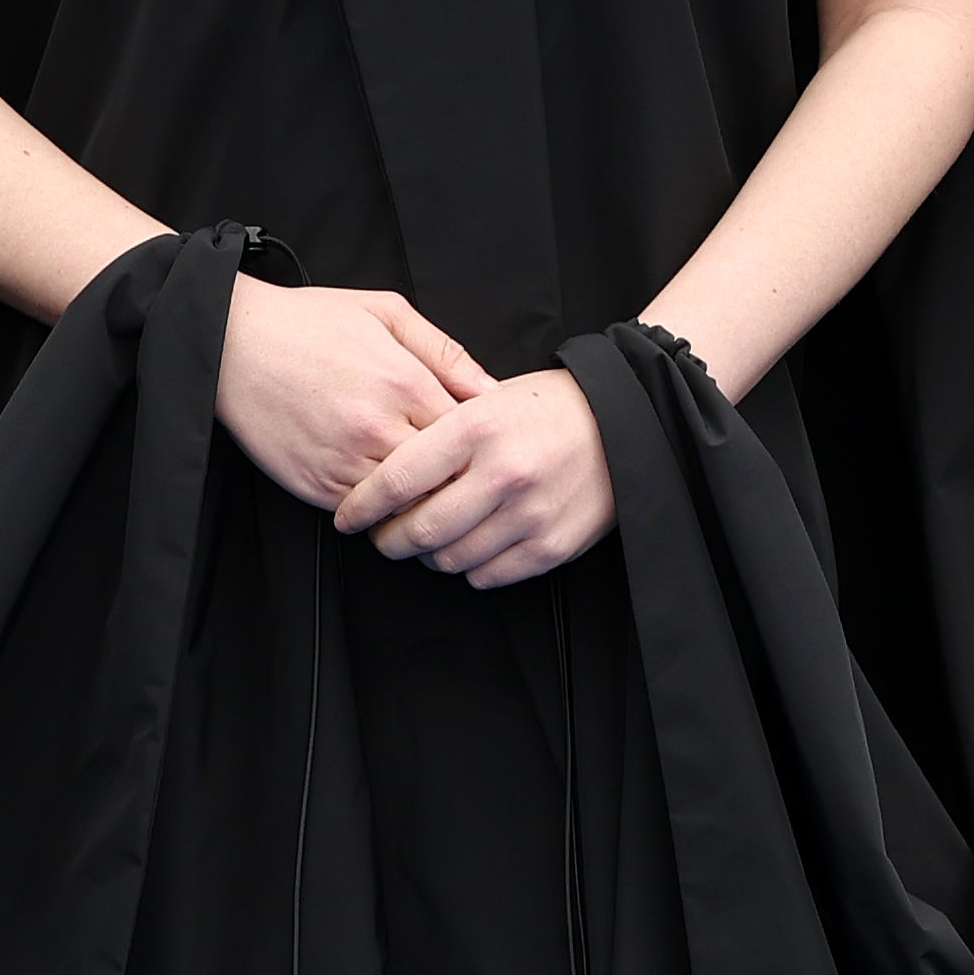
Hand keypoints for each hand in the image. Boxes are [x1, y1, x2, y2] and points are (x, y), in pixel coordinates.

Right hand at [215, 279, 490, 510]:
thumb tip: (491, 390)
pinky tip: (384, 490)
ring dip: (419, 499)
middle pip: (444, 476)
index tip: (481, 445)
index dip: (480, 444)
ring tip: (425, 486)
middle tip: (463, 475)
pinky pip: (364, 513)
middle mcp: (376, 427)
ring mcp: (344, 461)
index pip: (469, 436)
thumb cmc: (309, 323)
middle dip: (457, 477)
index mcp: (403, 382)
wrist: (231, 343)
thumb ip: (445, 352)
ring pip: (407, 503)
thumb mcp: (386, 313)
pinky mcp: (315, 485)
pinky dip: (379, 508)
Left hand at [335, 364, 614, 587]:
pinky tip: (471, 544)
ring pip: (449, 559)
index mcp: (477, 427)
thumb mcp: (485, 398)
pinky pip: (487, 576)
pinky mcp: (552, 546)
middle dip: (388, 540)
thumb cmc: (545, 409)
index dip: (361, 506)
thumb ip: (437, 434)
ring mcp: (530, 513)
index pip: (397, 480)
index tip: (348, 516)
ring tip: (428, 539)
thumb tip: (382, 477)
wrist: (625, 423)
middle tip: (382, 536)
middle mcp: (503, 472)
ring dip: (428, 556)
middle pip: (418, 530)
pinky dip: (469, 567)